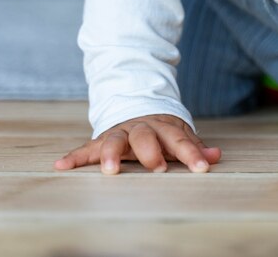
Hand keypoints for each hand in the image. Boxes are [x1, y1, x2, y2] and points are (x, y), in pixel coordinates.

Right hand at [54, 114, 220, 174]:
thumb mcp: (180, 135)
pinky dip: (74, 157)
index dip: (191, 154)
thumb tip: (216, 156)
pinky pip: (86, 148)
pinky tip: (61, 166)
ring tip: (109, 170)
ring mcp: (120, 133)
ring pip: (114, 140)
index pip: (179, 140)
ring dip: (110, 154)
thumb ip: (195, 147)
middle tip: (157, 167)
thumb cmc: (162, 131)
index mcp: (164, 127)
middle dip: (150, 151)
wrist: (137, 106)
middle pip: (145, 136)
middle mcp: (141, 128)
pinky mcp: (101, 140)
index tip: (201, 168)